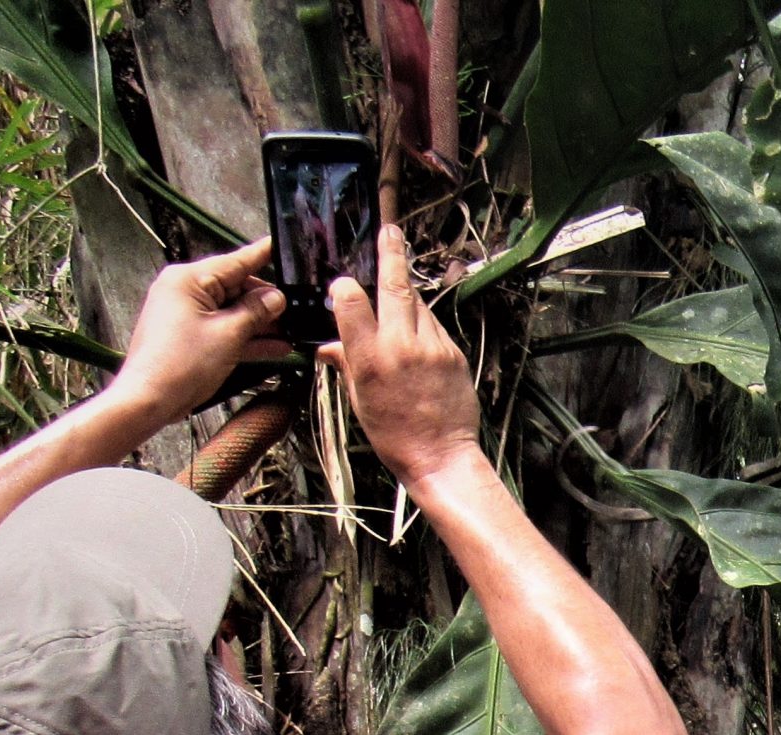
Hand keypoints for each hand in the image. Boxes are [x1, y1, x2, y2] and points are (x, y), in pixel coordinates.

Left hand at [106, 237, 287, 425]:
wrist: (148, 401)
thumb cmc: (176, 366)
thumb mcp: (227, 335)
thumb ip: (255, 312)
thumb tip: (275, 298)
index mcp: (188, 280)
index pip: (235, 262)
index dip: (262, 255)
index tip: (279, 245)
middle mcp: (184, 291)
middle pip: (235, 288)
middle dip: (265, 302)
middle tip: (295, 310)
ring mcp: (186, 314)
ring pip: (231, 311)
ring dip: (259, 323)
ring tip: (291, 331)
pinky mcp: (189, 336)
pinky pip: (223, 330)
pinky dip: (245, 338)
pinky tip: (273, 346)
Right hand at [318, 225, 483, 487]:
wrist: (442, 457)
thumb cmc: (395, 436)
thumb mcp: (360, 402)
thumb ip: (346, 365)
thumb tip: (327, 346)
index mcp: (370, 360)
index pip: (352, 302)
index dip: (346, 288)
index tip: (343, 284)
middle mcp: (402, 347)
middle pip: (395, 286)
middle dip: (391, 254)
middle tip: (389, 230)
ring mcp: (432, 347)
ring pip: (418, 304)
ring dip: (407, 296)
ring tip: (398, 295)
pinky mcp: (453, 353)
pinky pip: (434, 326)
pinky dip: (423, 323)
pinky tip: (416, 336)